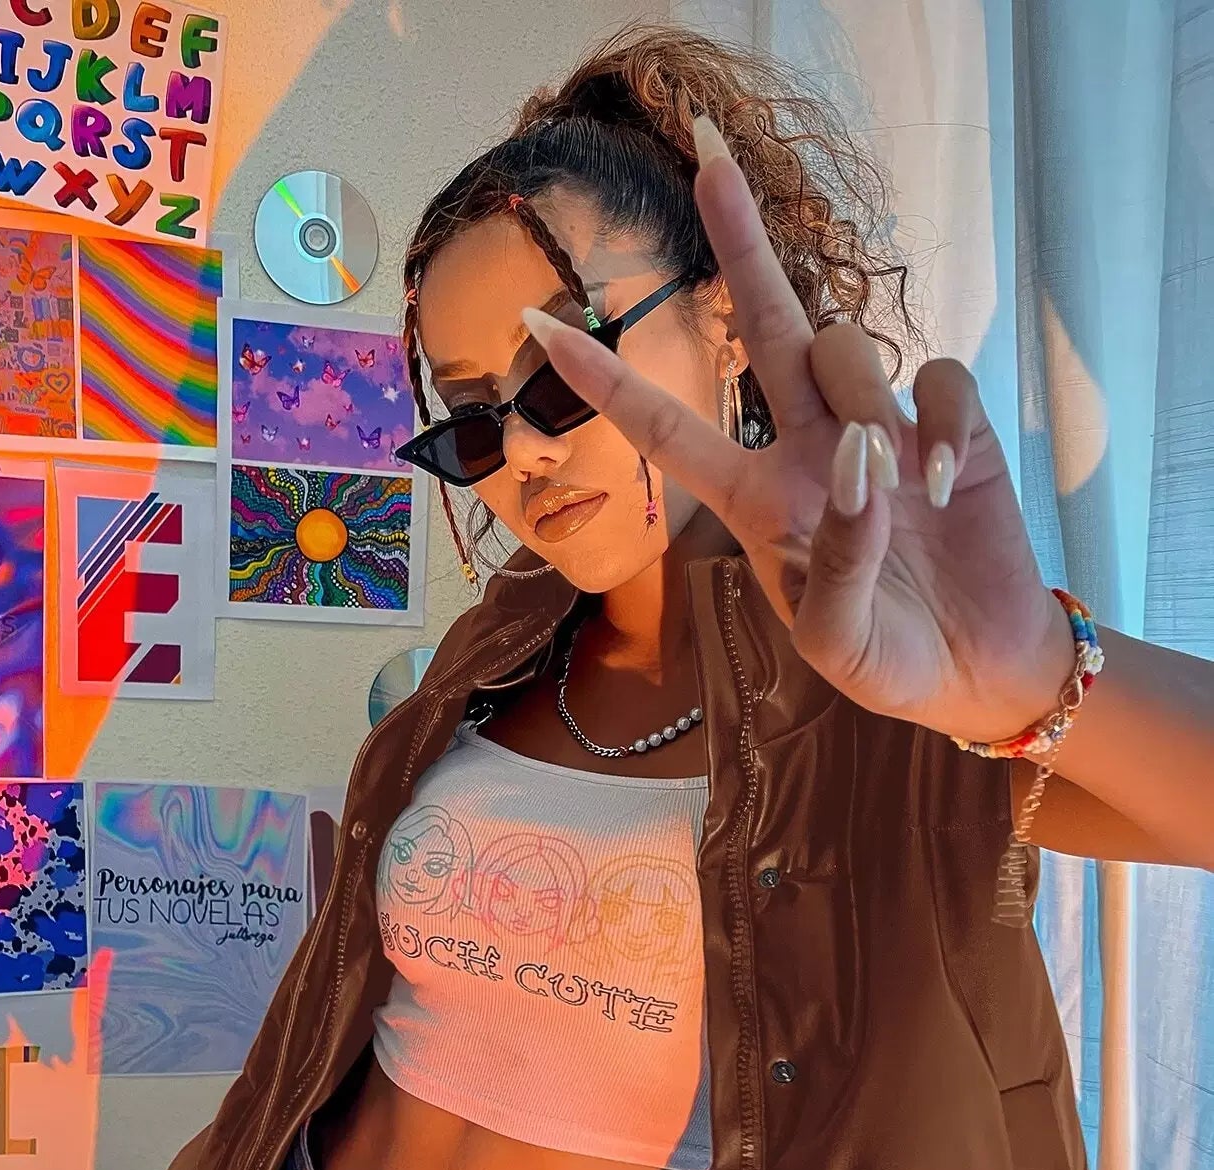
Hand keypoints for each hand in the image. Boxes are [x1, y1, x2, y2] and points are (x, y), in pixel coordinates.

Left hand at [522, 116, 1076, 746]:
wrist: (976, 672)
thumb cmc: (890, 663)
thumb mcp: (838, 645)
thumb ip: (833, 568)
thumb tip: (858, 465)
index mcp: (756, 502)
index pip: (668, 429)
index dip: (606, 379)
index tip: (538, 324)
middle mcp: (808, 449)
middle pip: (764, 324)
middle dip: (739, 241)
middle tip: (706, 151)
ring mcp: (877, 430)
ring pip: (847, 350)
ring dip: (864, 399)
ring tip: (900, 484)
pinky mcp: (947, 426)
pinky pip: (936, 378)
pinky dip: (936, 421)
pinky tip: (943, 483)